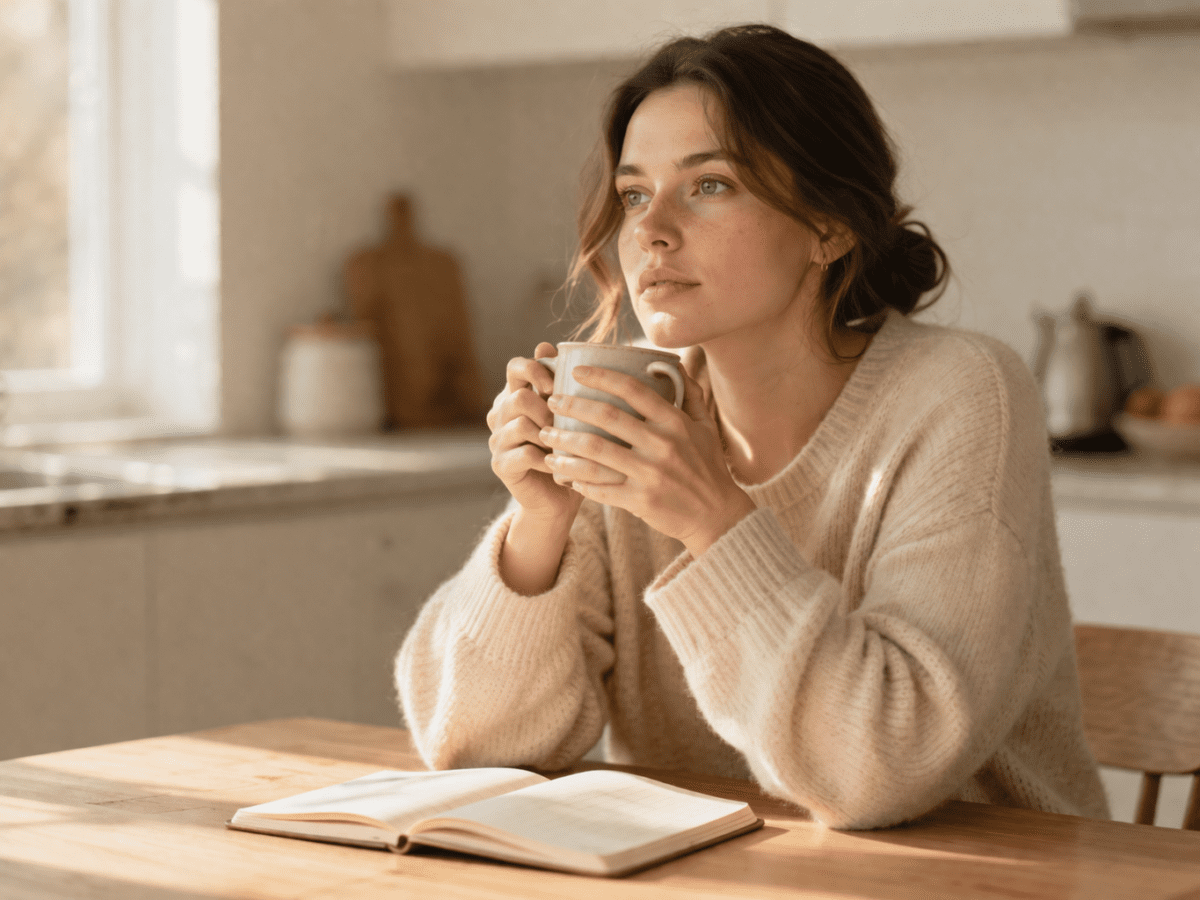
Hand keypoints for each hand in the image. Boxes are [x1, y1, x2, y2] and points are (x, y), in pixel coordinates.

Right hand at [486, 343, 583, 526]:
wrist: (560, 497)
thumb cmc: (571, 450)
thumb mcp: (571, 415)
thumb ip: (562, 385)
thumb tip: (548, 345)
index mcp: (516, 394)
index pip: (515, 366)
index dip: (536, 369)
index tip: (558, 385)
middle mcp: (500, 414)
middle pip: (519, 397)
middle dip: (547, 409)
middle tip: (565, 424)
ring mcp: (497, 440)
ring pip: (520, 424)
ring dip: (549, 435)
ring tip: (566, 445)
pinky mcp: (501, 465)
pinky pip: (524, 453)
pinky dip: (548, 458)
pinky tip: (561, 464)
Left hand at [539, 364, 756, 556]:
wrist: (718, 516)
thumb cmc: (708, 467)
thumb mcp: (705, 427)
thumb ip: (690, 394)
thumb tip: (674, 365)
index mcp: (675, 423)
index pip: (632, 390)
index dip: (600, 377)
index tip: (576, 372)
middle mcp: (662, 446)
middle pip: (606, 418)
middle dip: (571, 407)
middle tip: (551, 402)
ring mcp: (650, 475)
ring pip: (594, 453)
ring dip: (564, 444)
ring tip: (545, 437)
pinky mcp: (640, 501)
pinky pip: (599, 487)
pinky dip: (577, 479)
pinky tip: (562, 472)